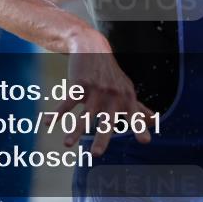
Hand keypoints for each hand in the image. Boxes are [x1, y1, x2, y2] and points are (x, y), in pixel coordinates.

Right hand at [58, 30, 155, 156]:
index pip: (134, 116)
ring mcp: (95, 90)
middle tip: (96, 154)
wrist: (93, 48)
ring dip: (74, 130)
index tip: (145, 141)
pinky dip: (57, 113)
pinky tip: (47, 123)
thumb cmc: (112, 75)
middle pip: (107, 121)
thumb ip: (139, 109)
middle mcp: (112, 96)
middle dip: (102, 137)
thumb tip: (155, 122)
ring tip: (66, 144)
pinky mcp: (79, 84)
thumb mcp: (127, 90)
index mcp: (126, 99)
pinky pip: (67, 101)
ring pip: (84, 114)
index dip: (139, 128)